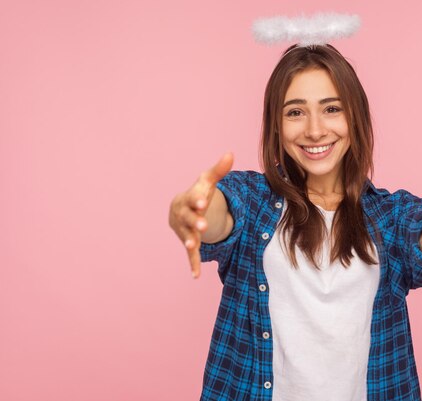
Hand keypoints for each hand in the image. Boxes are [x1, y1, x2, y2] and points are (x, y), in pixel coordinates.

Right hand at [168, 152, 233, 278]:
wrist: (184, 208)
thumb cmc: (200, 192)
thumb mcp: (209, 181)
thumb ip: (220, 170)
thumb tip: (231, 153)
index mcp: (188, 199)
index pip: (192, 198)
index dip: (198, 200)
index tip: (204, 201)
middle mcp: (183, 215)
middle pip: (188, 219)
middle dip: (195, 222)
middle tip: (203, 226)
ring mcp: (184, 230)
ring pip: (187, 236)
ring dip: (190, 241)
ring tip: (194, 245)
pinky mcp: (189, 243)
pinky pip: (190, 254)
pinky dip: (193, 264)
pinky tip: (196, 275)